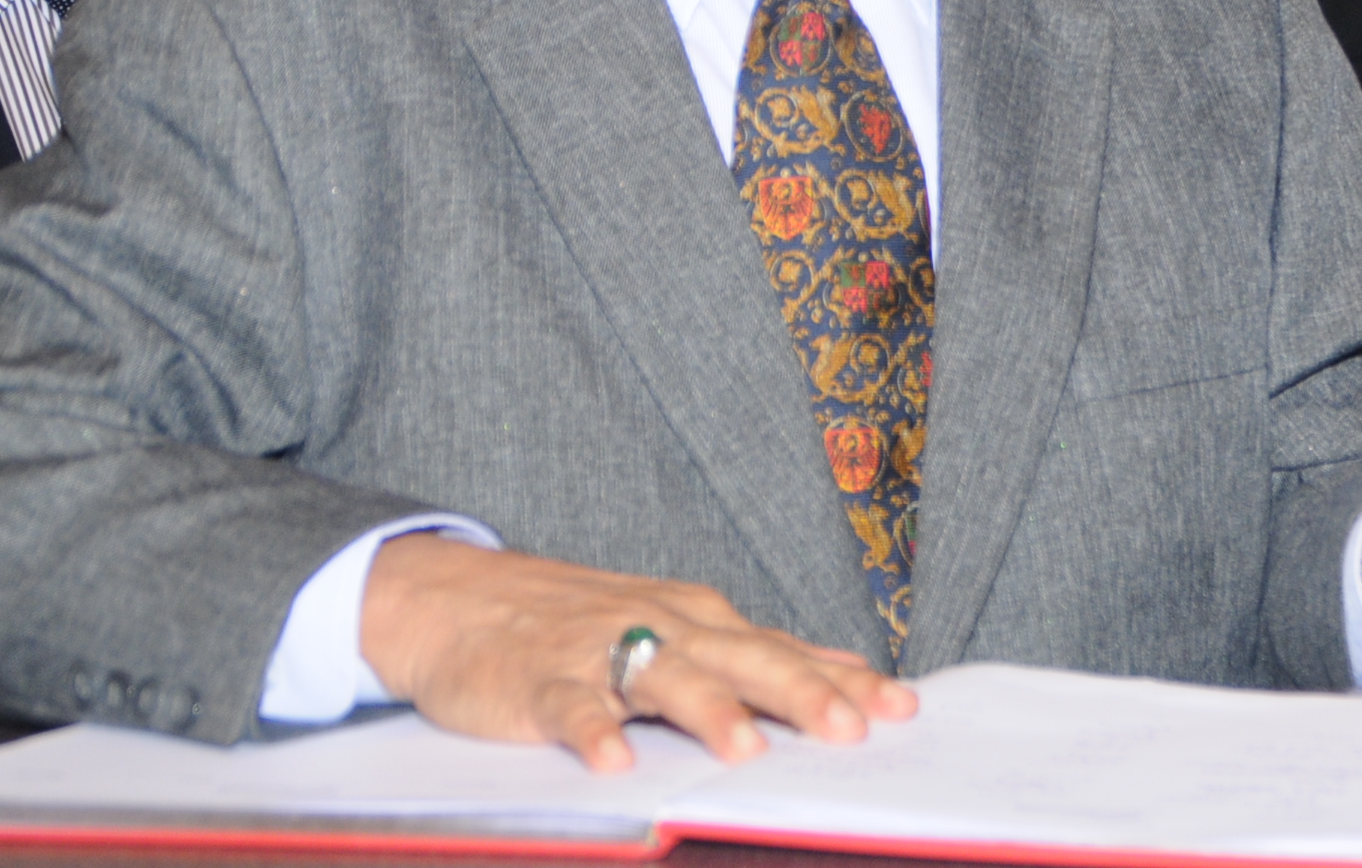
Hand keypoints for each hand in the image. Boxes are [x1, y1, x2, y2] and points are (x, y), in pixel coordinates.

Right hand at [359, 534, 915, 772]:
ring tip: (745, 749)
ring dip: (705, 711)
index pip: (787, 650)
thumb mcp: (678, 625)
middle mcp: (663, 627)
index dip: (846, 680)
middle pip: (743, 660)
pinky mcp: (537, 683)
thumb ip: (755, 653)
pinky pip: (570, 709)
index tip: (905, 709)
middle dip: (800, 694)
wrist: (457, 597)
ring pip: (663, 679)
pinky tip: (614, 764)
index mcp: (702, 620)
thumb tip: (845, 673)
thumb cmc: (581, 622)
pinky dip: (592, 734)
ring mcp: (598, 652)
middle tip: (850, 732)